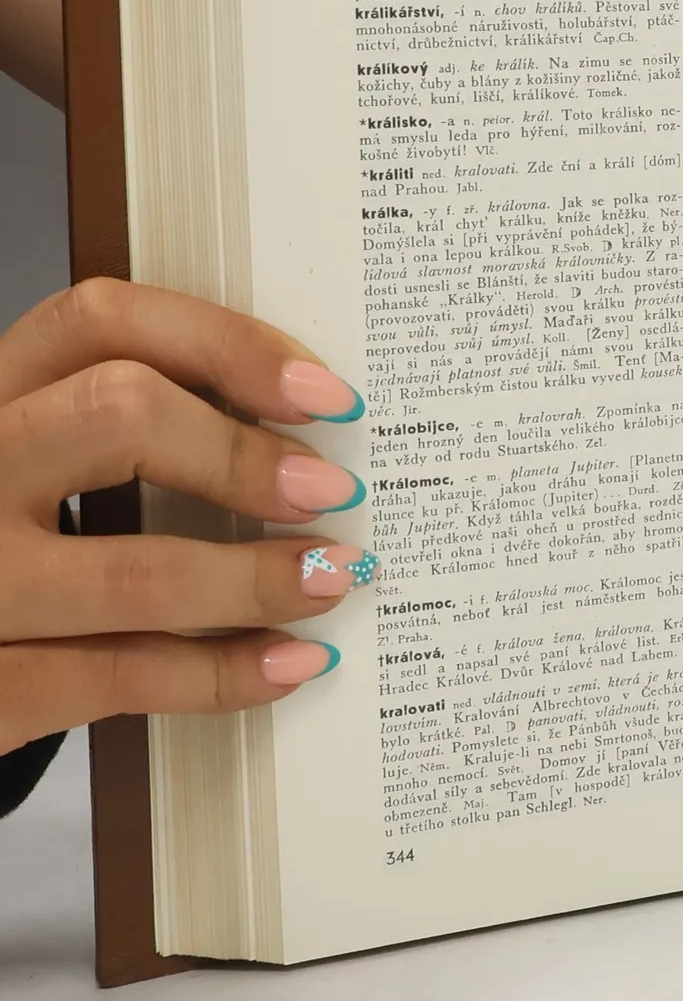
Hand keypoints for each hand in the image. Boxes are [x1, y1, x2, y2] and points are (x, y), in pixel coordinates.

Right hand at [0, 278, 373, 756]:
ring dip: (259, 581)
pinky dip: (224, 673)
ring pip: (135, 571)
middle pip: (114, 413)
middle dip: (244, 454)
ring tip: (331, 581)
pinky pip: (119, 678)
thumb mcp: (36, 473)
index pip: (98, 323)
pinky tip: (287, 663)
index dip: (226, 344)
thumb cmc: (7, 560)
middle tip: (330, 491)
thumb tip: (301, 452)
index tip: (324, 394)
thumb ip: (129, 440)